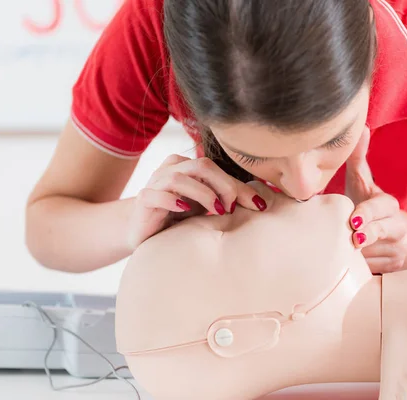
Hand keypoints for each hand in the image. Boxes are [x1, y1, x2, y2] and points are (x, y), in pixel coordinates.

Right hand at [127, 154, 267, 248]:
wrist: (145, 233)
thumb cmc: (180, 218)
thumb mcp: (208, 207)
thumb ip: (229, 198)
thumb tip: (263, 202)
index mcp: (187, 166)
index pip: (217, 168)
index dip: (239, 185)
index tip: (258, 204)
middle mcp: (171, 169)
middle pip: (201, 166)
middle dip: (223, 186)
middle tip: (233, 207)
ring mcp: (155, 183)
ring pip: (179, 177)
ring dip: (203, 194)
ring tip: (217, 211)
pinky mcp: (143, 200)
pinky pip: (155, 194)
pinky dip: (172, 200)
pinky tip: (185, 210)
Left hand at [345, 126, 406, 272]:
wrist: (380, 235)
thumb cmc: (363, 204)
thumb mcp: (360, 182)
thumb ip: (359, 158)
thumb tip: (361, 127)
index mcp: (389, 205)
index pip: (382, 208)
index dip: (368, 214)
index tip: (353, 220)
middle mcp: (399, 228)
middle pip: (385, 232)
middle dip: (369, 235)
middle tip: (353, 239)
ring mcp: (398, 250)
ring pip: (377, 254)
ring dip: (360, 254)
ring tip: (346, 252)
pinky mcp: (393, 268)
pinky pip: (376, 270)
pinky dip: (362, 268)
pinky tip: (350, 264)